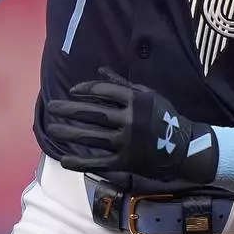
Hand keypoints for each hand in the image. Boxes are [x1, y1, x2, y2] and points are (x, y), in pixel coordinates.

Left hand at [44, 68, 215, 182]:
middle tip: (51, 107)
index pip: (104, 91)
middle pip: (93, 113)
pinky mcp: (125, 162)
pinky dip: (80, 162)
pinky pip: (98, 162)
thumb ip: (122, 84)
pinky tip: (64, 160)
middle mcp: (129, 120)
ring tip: (52, 129)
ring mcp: (126, 142)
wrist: (182, 147)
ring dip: (69, 133)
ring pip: (91, 137)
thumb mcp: (147, 95)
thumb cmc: (162, 116)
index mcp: (135, 100)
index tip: (72, 91)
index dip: (85, 90)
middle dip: (69, 110)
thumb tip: (99, 70)